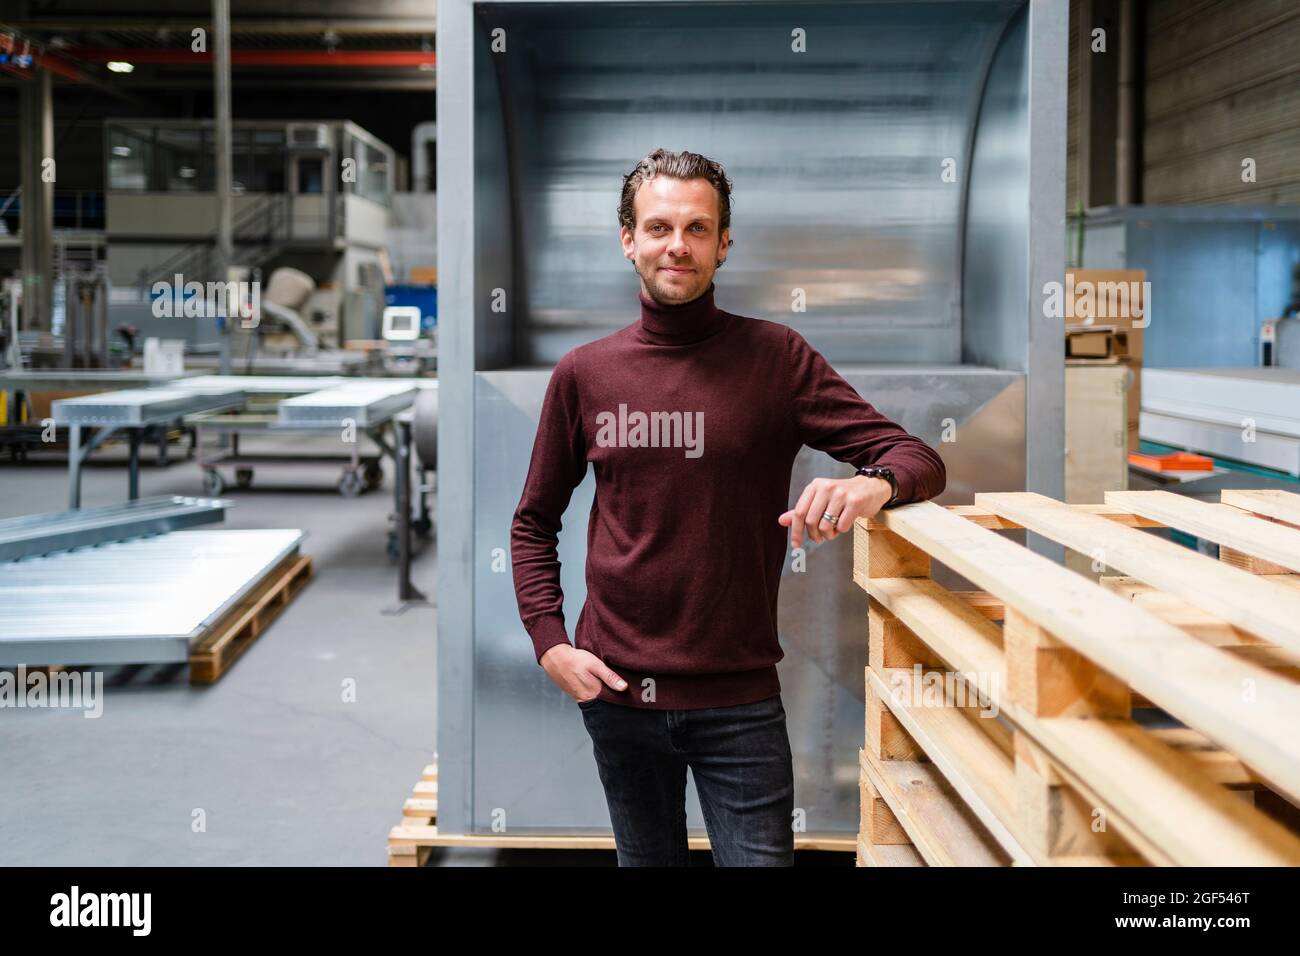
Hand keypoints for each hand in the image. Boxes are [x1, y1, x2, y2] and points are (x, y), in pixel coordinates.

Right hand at [540, 644, 627, 701]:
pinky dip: (596, 695)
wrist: (556, 659)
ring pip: (597, 702)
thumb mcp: (596, 665)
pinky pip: (590, 698)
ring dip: (605, 698)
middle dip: (613, 700)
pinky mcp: (576, 695)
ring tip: (612, 690)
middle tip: (623, 693)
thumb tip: (624, 688)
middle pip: (605, 704)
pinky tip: (599, 688)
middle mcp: (587, 700)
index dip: (621, 699)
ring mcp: (580, 699)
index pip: (612, 702)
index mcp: (593, 694)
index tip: (630, 695)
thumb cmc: (576, 660)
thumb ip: (610, 677)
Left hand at [778, 475, 892, 548]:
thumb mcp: (821, 500)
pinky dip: (841, 531)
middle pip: (810, 521)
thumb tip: (782, 521)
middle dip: (814, 535)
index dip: (796, 531)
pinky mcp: (855, 502)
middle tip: (819, 538)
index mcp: (815, 486)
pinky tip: (844, 524)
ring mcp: (841, 494)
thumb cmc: (843, 496)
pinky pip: (842, 526)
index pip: (799, 512)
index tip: (796, 545)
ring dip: (829, 534)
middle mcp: (826, 487)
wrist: (871, 486)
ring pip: (825, 526)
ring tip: (833, 530)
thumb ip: (803, 510)